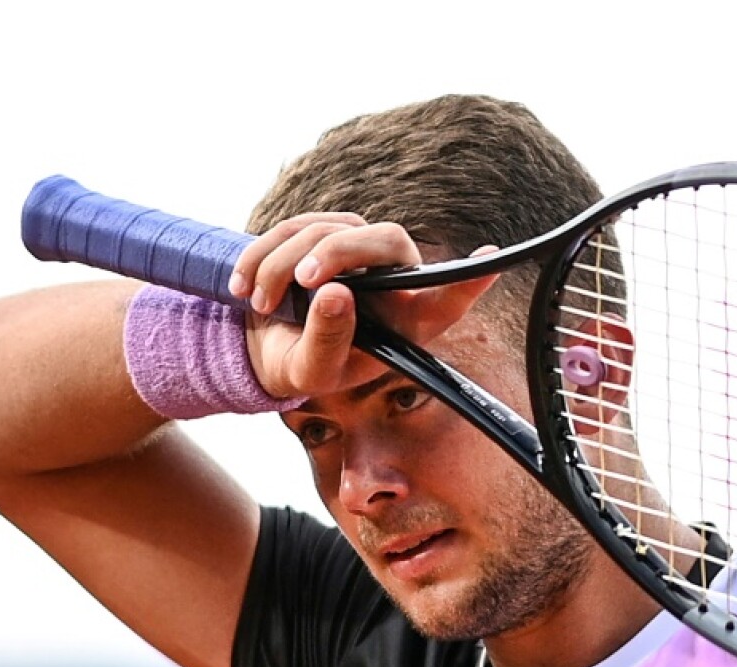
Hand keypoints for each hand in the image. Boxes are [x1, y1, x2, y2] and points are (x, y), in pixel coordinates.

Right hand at [229, 214, 497, 401]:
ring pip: (327, 230)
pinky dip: (262, 255)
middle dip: (339, 252)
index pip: (448, 295)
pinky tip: (244, 288)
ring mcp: (359, 248)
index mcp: (407, 319)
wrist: (267, 348)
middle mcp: (392, 276)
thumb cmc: (305, 364)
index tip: (492, 258)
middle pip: (384, 239)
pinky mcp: (322, 231)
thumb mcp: (312, 370)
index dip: (470, 278)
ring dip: (283, 266)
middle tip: (304, 281)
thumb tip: (335, 294)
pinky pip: (293, 226)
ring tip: (261, 306)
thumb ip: (328, 339)